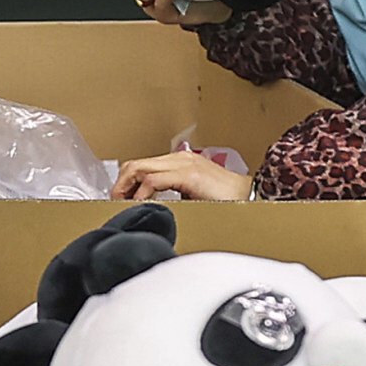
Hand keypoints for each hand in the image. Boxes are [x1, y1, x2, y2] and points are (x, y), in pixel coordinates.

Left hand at [115, 152, 249, 205]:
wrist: (251, 198)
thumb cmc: (227, 201)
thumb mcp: (193, 196)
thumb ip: (174, 195)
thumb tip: (152, 207)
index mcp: (180, 162)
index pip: (142, 166)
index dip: (125, 182)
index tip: (118, 199)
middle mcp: (179, 158)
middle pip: (135, 164)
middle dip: (120, 183)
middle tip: (114, 202)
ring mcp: (183, 164)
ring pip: (139, 168)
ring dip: (125, 187)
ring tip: (120, 203)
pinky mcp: (188, 174)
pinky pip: (153, 180)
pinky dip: (140, 193)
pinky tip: (139, 205)